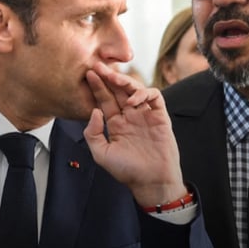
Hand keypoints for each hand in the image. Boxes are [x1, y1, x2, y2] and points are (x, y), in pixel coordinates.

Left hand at [83, 62, 185, 205]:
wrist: (151, 181)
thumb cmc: (127, 171)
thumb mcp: (101, 154)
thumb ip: (93, 133)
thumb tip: (95, 110)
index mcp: (116, 124)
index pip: (105, 100)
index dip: (98, 87)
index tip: (88, 74)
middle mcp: (130, 117)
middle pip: (118, 91)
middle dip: (108, 77)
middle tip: (98, 66)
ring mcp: (145, 115)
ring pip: (135, 89)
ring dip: (124, 81)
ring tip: (114, 78)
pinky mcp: (160, 116)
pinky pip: (154, 96)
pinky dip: (143, 93)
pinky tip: (132, 101)